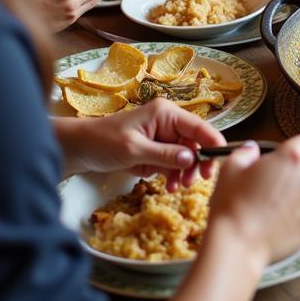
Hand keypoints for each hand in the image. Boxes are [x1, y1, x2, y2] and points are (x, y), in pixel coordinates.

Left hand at [59, 99, 224, 188]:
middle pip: (195, 143)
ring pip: (185, 155)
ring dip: (184, 171)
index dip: (212, 142)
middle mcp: (168, 123)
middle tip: (196, 181)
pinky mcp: (155, 150)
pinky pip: (172, 162)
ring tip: (177, 187)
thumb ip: (164, 155)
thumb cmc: (103, 142)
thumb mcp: (134, 150)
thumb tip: (191, 159)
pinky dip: (173, 174)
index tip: (220, 161)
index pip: (198, 127)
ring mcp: (162, 137)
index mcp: (166, 113)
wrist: (79, 149)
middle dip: (197, 162)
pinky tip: (168, 185)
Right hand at [208, 135, 299, 264]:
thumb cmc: (232, 205)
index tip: (286, 158)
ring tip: (278, 204)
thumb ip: (246, 153)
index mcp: (293, 157)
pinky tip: (280, 220)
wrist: (237, 244)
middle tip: (281, 182)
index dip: (297, 149)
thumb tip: (252, 151)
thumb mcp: (231, 168)